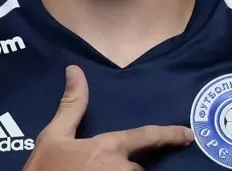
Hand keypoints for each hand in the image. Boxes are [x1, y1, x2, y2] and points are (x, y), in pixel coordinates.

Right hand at [23, 65, 193, 170]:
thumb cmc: (43, 170)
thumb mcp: (52, 136)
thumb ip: (71, 106)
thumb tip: (75, 71)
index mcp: (108, 149)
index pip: (147, 137)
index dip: (171, 135)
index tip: (189, 135)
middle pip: (140, 169)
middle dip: (129, 169)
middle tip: (106, 168)